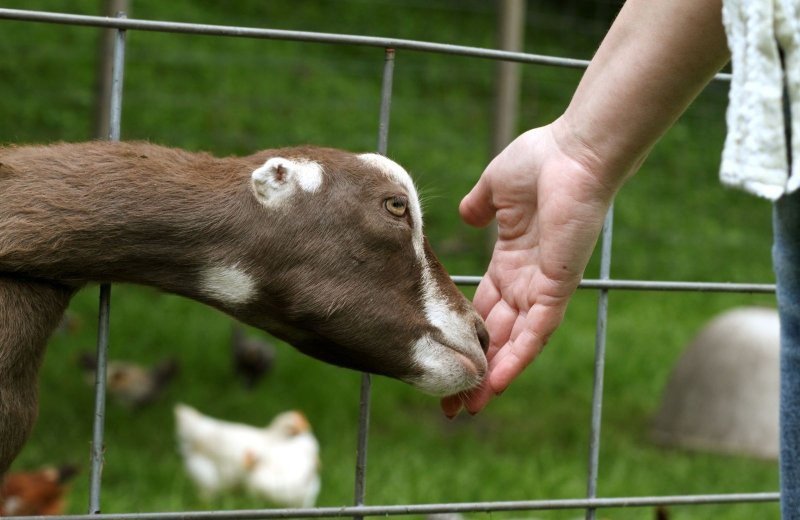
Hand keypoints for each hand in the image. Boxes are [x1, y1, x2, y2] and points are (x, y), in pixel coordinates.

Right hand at [442, 122, 620, 415]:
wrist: (574, 150)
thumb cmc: (540, 160)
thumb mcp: (494, 188)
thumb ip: (478, 206)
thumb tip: (465, 214)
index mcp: (511, 261)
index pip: (484, 309)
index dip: (464, 335)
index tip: (443, 358)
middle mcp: (526, 281)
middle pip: (496, 336)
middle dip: (475, 368)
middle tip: (451, 403)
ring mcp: (543, 287)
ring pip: (515, 343)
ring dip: (493, 375)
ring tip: (469, 407)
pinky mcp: (557, 286)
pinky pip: (538, 330)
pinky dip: (518, 357)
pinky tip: (496, 382)